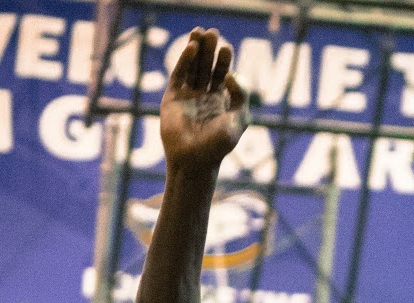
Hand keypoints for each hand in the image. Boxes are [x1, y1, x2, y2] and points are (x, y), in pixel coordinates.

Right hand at [160, 28, 248, 171]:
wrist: (195, 161)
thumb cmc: (219, 146)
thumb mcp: (239, 120)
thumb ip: (241, 97)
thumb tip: (231, 75)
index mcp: (219, 101)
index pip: (222, 74)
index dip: (224, 61)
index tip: (226, 48)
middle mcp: (203, 96)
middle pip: (206, 66)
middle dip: (209, 50)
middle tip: (212, 32)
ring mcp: (187, 96)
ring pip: (192, 68)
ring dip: (196, 50)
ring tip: (200, 32)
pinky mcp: (172, 98)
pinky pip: (179, 75)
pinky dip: (184, 61)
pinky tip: (191, 48)